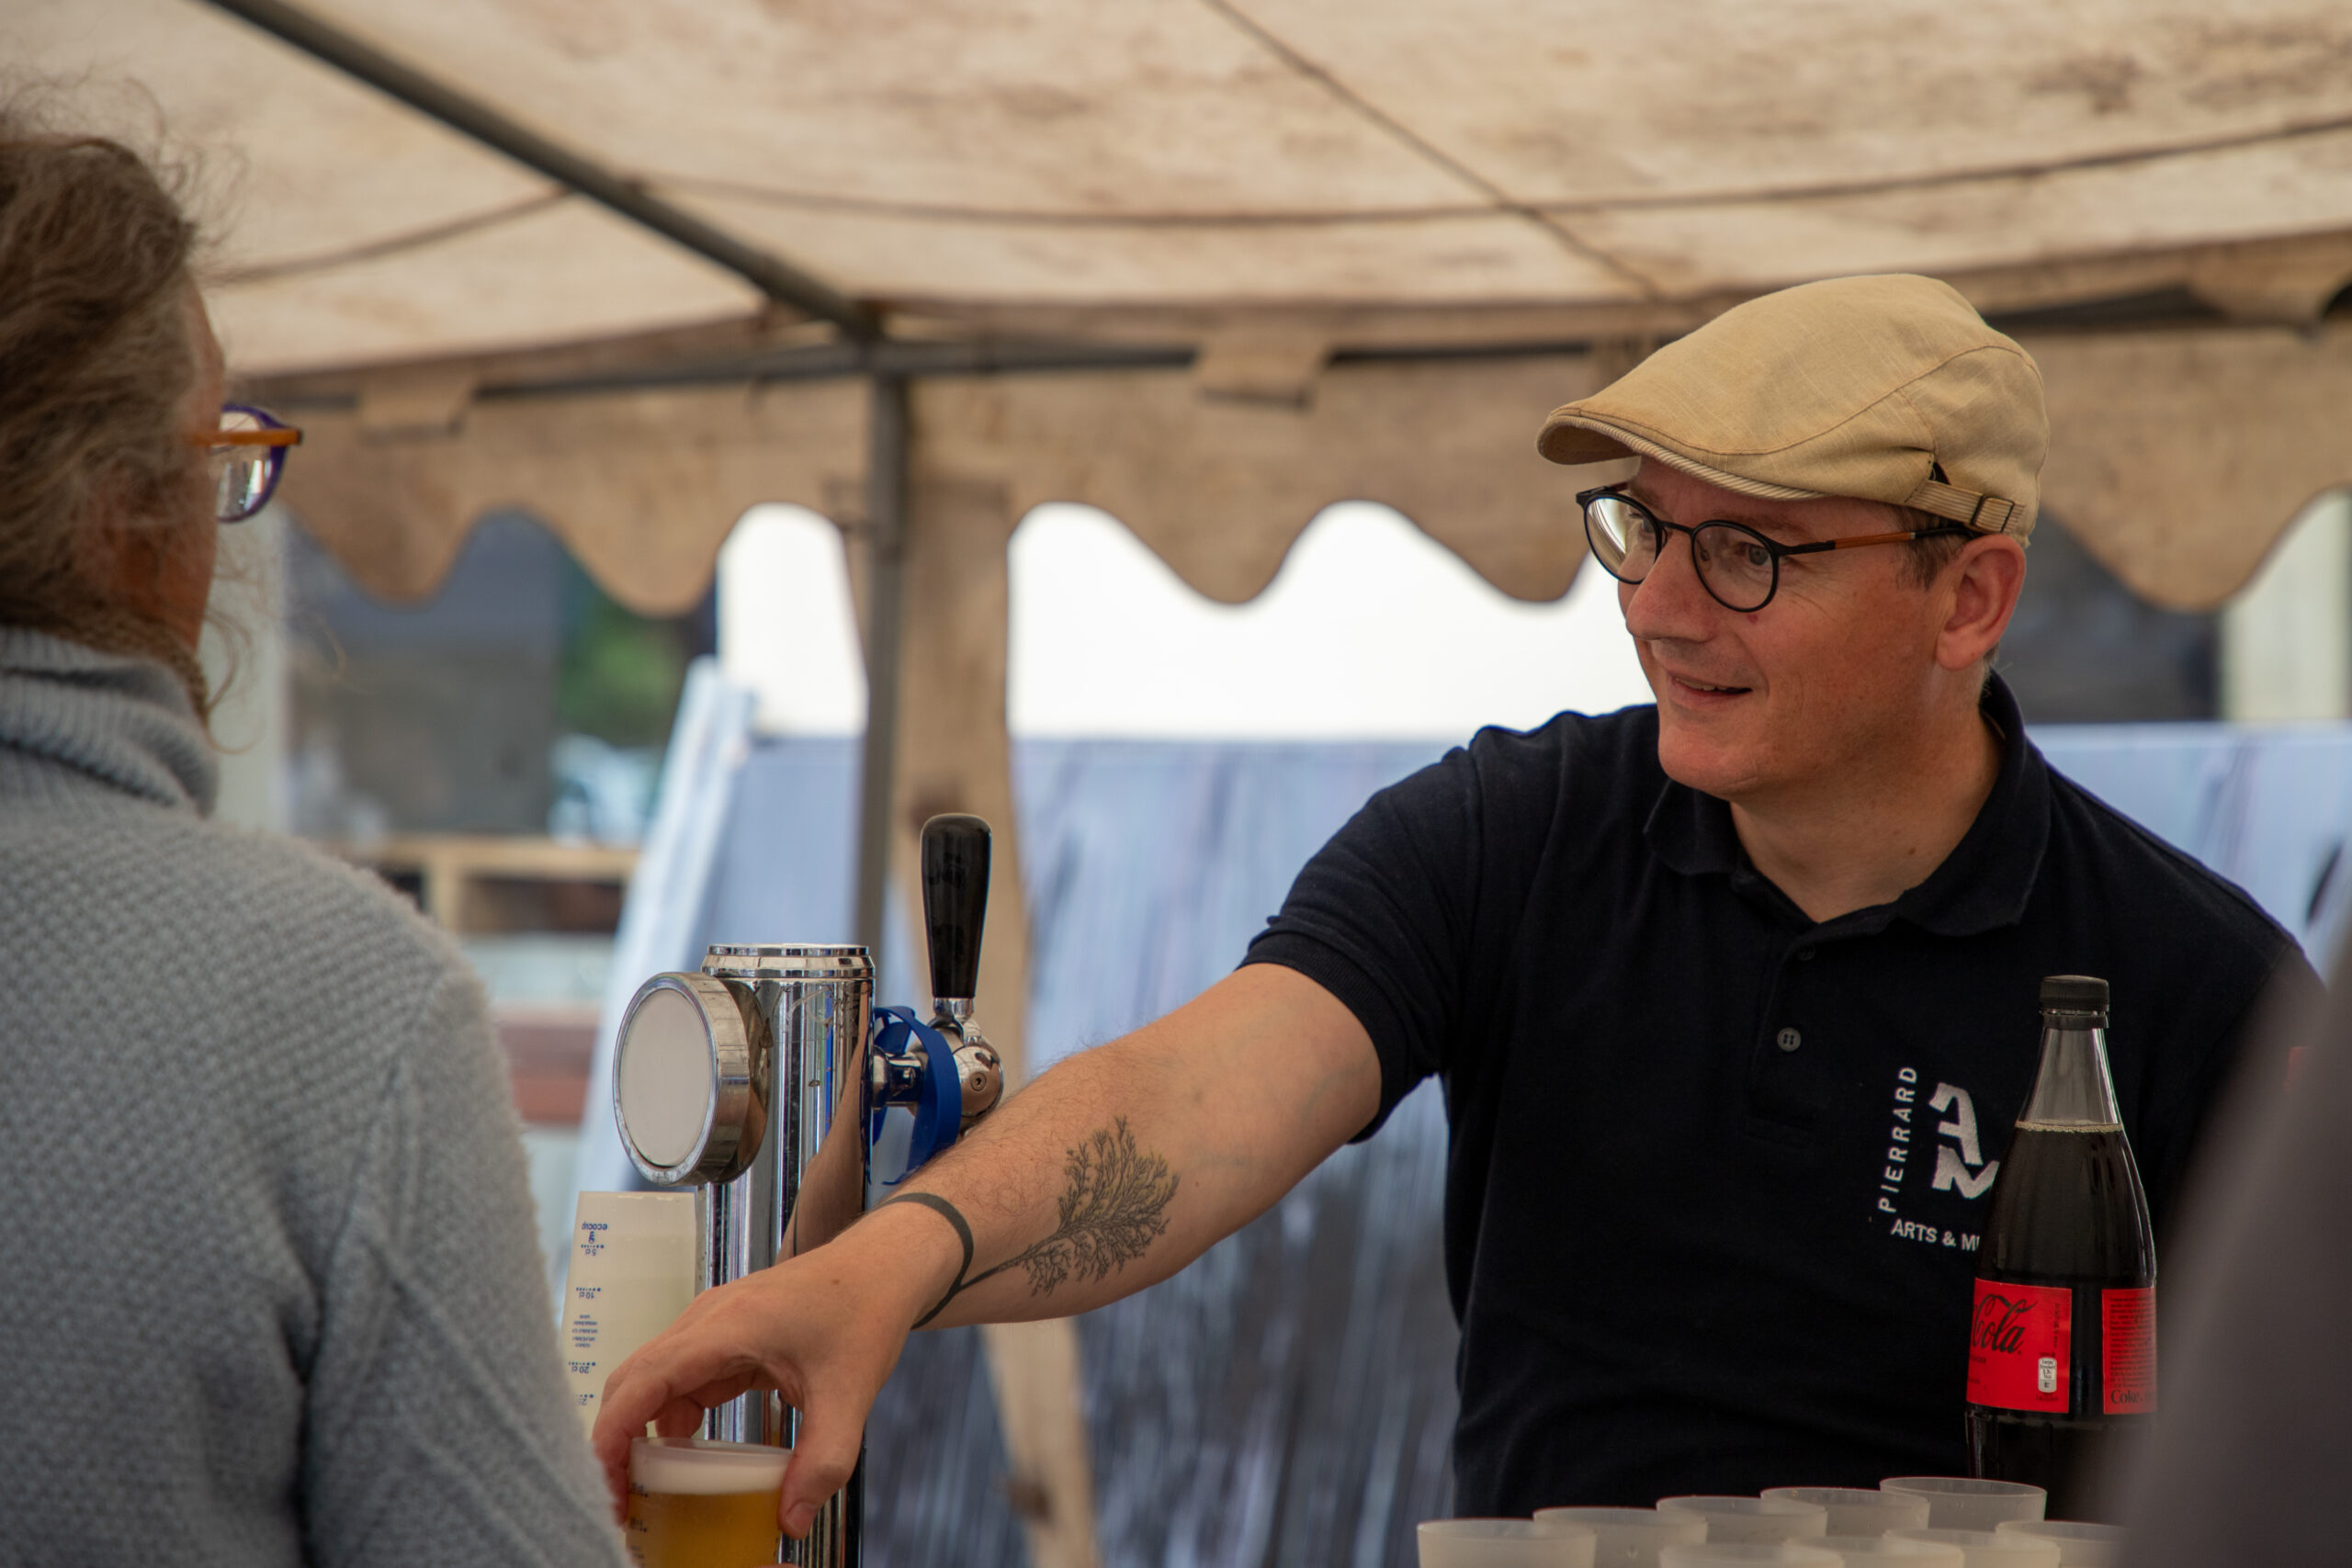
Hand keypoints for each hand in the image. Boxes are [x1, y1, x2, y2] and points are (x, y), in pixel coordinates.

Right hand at [590, 1218, 944, 1538]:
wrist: (883, 1266)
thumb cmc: (866, 1310)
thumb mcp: (849, 1394)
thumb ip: (823, 1461)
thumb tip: (791, 1520)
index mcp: (728, 1325)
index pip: (644, 1379)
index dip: (613, 1433)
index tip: (606, 1481)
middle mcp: (708, 1319)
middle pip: (636, 1380)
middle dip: (618, 1440)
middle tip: (622, 1498)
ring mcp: (713, 1324)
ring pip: (656, 1381)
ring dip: (647, 1431)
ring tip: (649, 1487)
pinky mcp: (726, 1334)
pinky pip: (684, 1379)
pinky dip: (676, 1417)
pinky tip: (688, 1454)